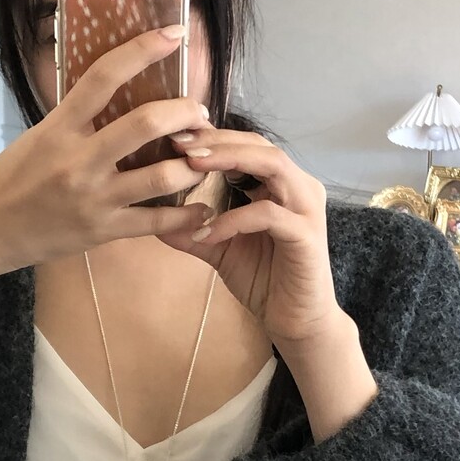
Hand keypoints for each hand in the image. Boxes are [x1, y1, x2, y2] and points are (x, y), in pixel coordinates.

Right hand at [0, 28, 214, 283]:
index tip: (174, 33)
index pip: (104, 76)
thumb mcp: (40, 134)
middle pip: (144, 124)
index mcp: (60, 127)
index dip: (143, 49)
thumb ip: (78, 116)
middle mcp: (78, 160)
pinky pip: (156, 222)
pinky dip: (186, 216)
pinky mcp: (102, 231)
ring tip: (202, 157)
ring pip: (161, 176)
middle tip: (198, 112)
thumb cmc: (14, 177)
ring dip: (192, 164)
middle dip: (184, 112)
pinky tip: (201, 208)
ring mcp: (93, 198)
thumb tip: (121, 88)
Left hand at [153, 126, 346, 349]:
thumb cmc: (264, 280)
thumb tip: (152, 219)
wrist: (295, 322)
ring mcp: (306, 209)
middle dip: (218, 140)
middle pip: (260, 144)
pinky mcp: (307, 236)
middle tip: (179, 143)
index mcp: (281, 185)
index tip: (174, 138)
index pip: (248, 145)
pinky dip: (234, 219)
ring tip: (192, 165)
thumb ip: (190, 231)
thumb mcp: (219, 249)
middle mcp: (299, 188)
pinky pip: (268, 215)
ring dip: (230, 160)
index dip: (213, 137)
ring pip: (272, 165)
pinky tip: (206, 233)